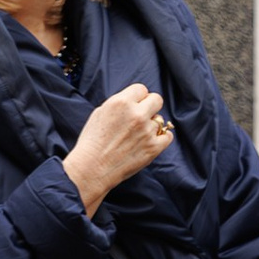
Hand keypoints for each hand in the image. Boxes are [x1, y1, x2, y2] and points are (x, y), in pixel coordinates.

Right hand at [63, 83, 174, 214]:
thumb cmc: (92, 143)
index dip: (138, 98)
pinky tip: (150, 141)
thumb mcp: (100, 113)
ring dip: (151, 125)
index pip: (141, 89)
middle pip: (157, 99)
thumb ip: (119, 104)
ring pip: (160, 120)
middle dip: (150, 106)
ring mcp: (147, 131)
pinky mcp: (154, 147)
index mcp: (121, 103)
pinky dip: (161, 138)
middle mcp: (136, 114)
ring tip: (137, 135)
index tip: (135, 105)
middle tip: (141, 116)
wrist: (91, 169)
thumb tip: (134, 101)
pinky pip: (167, 136)